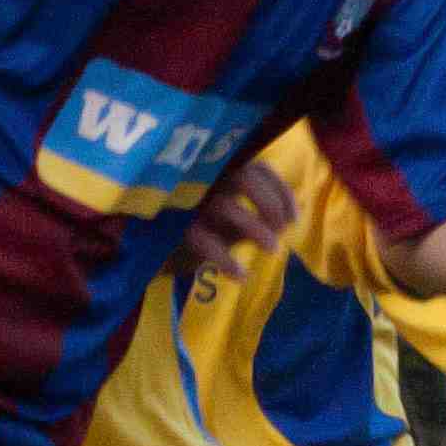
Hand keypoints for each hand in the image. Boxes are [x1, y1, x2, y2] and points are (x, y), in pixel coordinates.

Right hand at [176, 157, 294, 278]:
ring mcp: (188, 200)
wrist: (152, 250)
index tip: (294, 220)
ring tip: (273, 250)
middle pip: (245, 177)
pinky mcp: (172, 227)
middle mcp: (205, 179)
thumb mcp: (231, 221)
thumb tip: (287, 220)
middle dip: (270, 203)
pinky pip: (203, 241)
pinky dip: (226, 260)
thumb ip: (256, 216)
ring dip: (256, 229)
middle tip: (282, 231)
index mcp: (221, 172)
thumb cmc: (200, 231)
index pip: (259, 169)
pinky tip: (241, 277)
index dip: (282, 192)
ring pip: (226, 206)